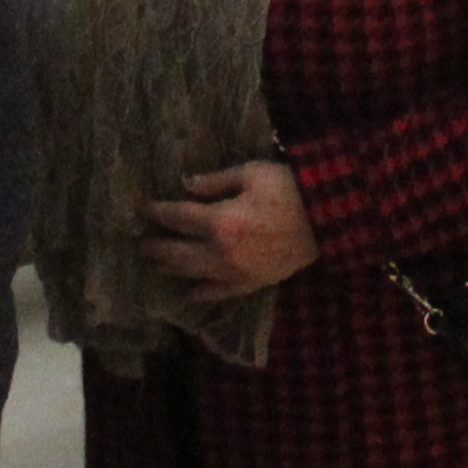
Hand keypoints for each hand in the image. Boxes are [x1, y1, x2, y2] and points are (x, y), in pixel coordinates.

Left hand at [137, 160, 317, 300]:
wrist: (326, 220)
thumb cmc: (289, 189)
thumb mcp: (252, 173)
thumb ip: (215, 181)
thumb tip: (185, 185)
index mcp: (220, 221)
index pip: (178, 217)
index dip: (158, 212)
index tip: (143, 209)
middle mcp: (221, 252)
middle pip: (178, 252)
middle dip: (156, 246)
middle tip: (140, 243)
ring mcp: (235, 272)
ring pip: (193, 275)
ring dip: (171, 269)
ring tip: (156, 264)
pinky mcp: (250, 284)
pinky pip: (219, 293)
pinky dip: (201, 294)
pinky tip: (188, 293)